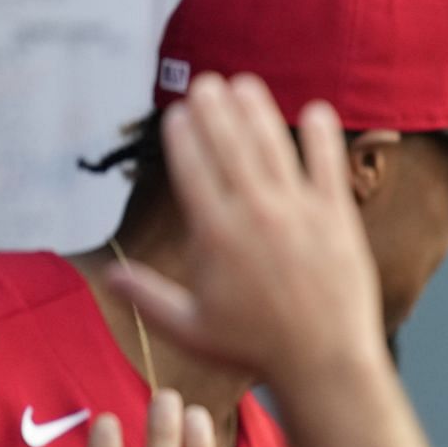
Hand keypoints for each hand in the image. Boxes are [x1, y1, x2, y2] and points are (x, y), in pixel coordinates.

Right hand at [108, 72, 384, 388]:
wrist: (323, 361)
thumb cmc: (255, 349)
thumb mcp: (190, 327)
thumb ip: (147, 296)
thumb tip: (109, 276)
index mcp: (215, 235)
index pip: (192, 168)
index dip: (183, 135)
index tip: (179, 115)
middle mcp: (255, 215)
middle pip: (230, 146)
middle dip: (215, 109)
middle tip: (207, 84)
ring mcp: (299, 214)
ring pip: (274, 147)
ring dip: (258, 111)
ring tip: (246, 86)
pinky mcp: (338, 219)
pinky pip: (329, 166)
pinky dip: (323, 136)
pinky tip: (318, 111)